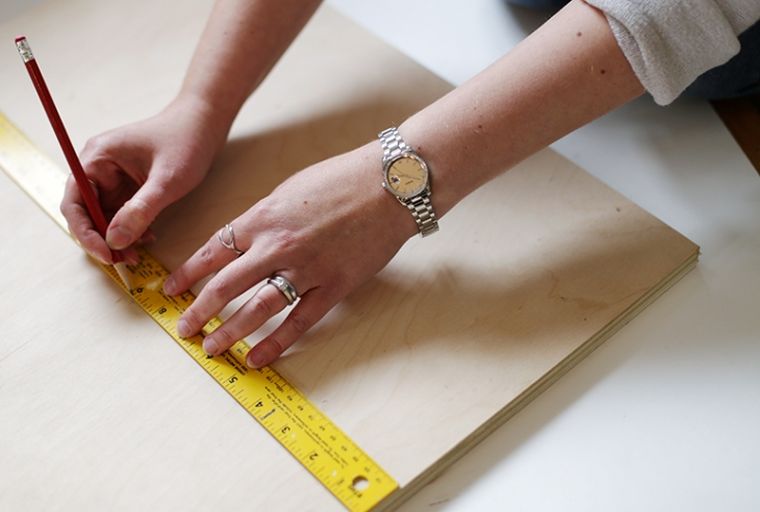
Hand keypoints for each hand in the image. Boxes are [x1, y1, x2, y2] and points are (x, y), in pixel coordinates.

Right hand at [61, 95, 227, 262]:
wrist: (205, 124)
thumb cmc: (186, 141)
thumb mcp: (167, 180)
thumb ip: (141, 210)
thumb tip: (115, 240)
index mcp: (97, 158)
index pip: (75, 202)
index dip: (85, 232)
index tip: (105, 253)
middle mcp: (98, 167)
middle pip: (86, 213)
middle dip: (103, 239)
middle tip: (124, 260)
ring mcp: (113, 177)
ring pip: (104, 217)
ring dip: (117, 238)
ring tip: (137, 253)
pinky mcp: (128, 185)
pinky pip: (121, 214)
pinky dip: (130, 229)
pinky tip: (147, 237)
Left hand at [163, 142, 417, 367]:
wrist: (390, 185)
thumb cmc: (343, 179)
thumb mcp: (291, 189)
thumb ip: (265, 217)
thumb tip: (247, 239)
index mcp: (263, 217)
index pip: (212, 251)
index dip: (188, 274)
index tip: (171, 289)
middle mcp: (276, 246)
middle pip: (225, 285)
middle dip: (199, 310)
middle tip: (184, 329)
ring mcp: (305, 269)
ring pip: (256, 308)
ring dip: (229, 331)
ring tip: (211, 348)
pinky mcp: (333, 286)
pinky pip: (298, 321)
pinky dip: (276, 342)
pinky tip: (258, 357)